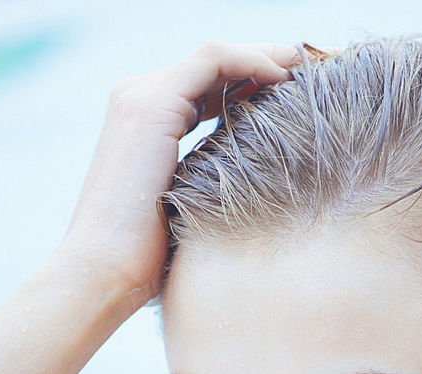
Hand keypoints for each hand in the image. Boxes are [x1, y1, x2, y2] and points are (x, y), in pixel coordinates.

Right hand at [61, 41, 300, 306]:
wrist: (105, 269)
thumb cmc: (146, 261)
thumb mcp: (188, 211)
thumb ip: (211, 184)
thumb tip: (259, 194)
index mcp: (148, 123)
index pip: (209, 87)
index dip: (255, 84)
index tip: (301, 96)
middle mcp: (141, 99)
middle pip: (216, 66)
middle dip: (267, 64)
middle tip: (316, 72)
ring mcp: (142, 96)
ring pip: (217, 55)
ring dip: (267, 56)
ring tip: (309, 68)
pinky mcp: (152, 103)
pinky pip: (213, 61)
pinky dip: (252, 62)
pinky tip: (284, 78)